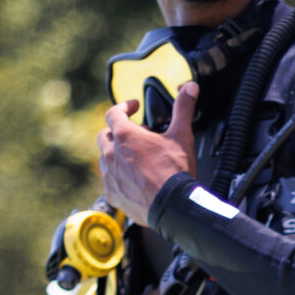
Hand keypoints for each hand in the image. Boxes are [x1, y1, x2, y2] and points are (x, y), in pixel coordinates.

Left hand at [98, 82, 198, 226]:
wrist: (172, 207)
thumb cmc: (174, 172)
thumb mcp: (181, 135)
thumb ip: (183, 108)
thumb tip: (190, 87)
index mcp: (125, 136)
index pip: (113, 113)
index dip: (123, 107)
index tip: (132, 108)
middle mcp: (111, 154)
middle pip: (105, 135)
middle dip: (117, 132)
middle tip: (135, 135)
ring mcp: (109, 175)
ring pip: (105, 158)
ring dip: (116, 155)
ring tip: (134, 158)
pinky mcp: (111, 194)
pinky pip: (109, 181)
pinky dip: (118, 177)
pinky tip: (132, 180)